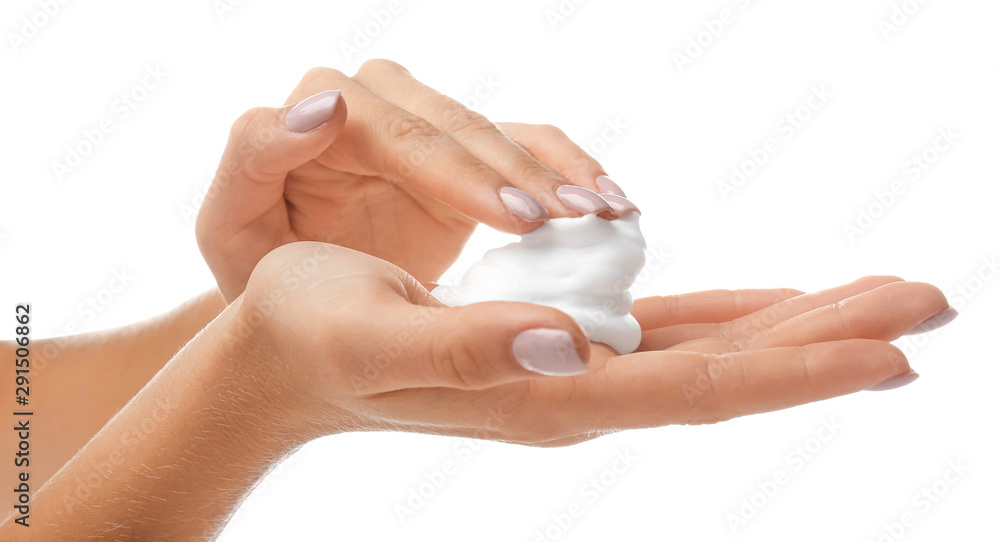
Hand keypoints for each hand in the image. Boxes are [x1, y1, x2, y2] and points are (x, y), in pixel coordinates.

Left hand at [196, 60, 635, 301]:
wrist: (302, 292)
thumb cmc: (261, 265)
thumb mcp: (233, 224)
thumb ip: (255, 158)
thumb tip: (320, 105)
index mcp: (319, 112)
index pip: (396, 128)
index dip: (455, 172)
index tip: (511, 221)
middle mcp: (378, 101)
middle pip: (460, 127)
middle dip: (519, 178)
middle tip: (575, 223)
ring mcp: (428, 121)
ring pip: (501, 132)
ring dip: (558, 174)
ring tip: (607, 214)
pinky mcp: (468, 148)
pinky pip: (530, 144)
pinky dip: (571, 170)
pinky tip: (613, 203)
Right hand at [235, 244, 952, 444]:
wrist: (283, 360)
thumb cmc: (313, 335)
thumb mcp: (375, 335)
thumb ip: (473, 345)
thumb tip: (573, 341)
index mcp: (542, 394)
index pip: (695, 386)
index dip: (794, 367)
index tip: (892, 351)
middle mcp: (574, 389)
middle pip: (728, 368)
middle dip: (830, 340)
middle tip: (932, 303)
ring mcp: (574, 370)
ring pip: (711, 350)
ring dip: (798, 328)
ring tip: (881, 300)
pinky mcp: (561, 342)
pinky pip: (668, 332)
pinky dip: (733, 318)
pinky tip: (772, 306)